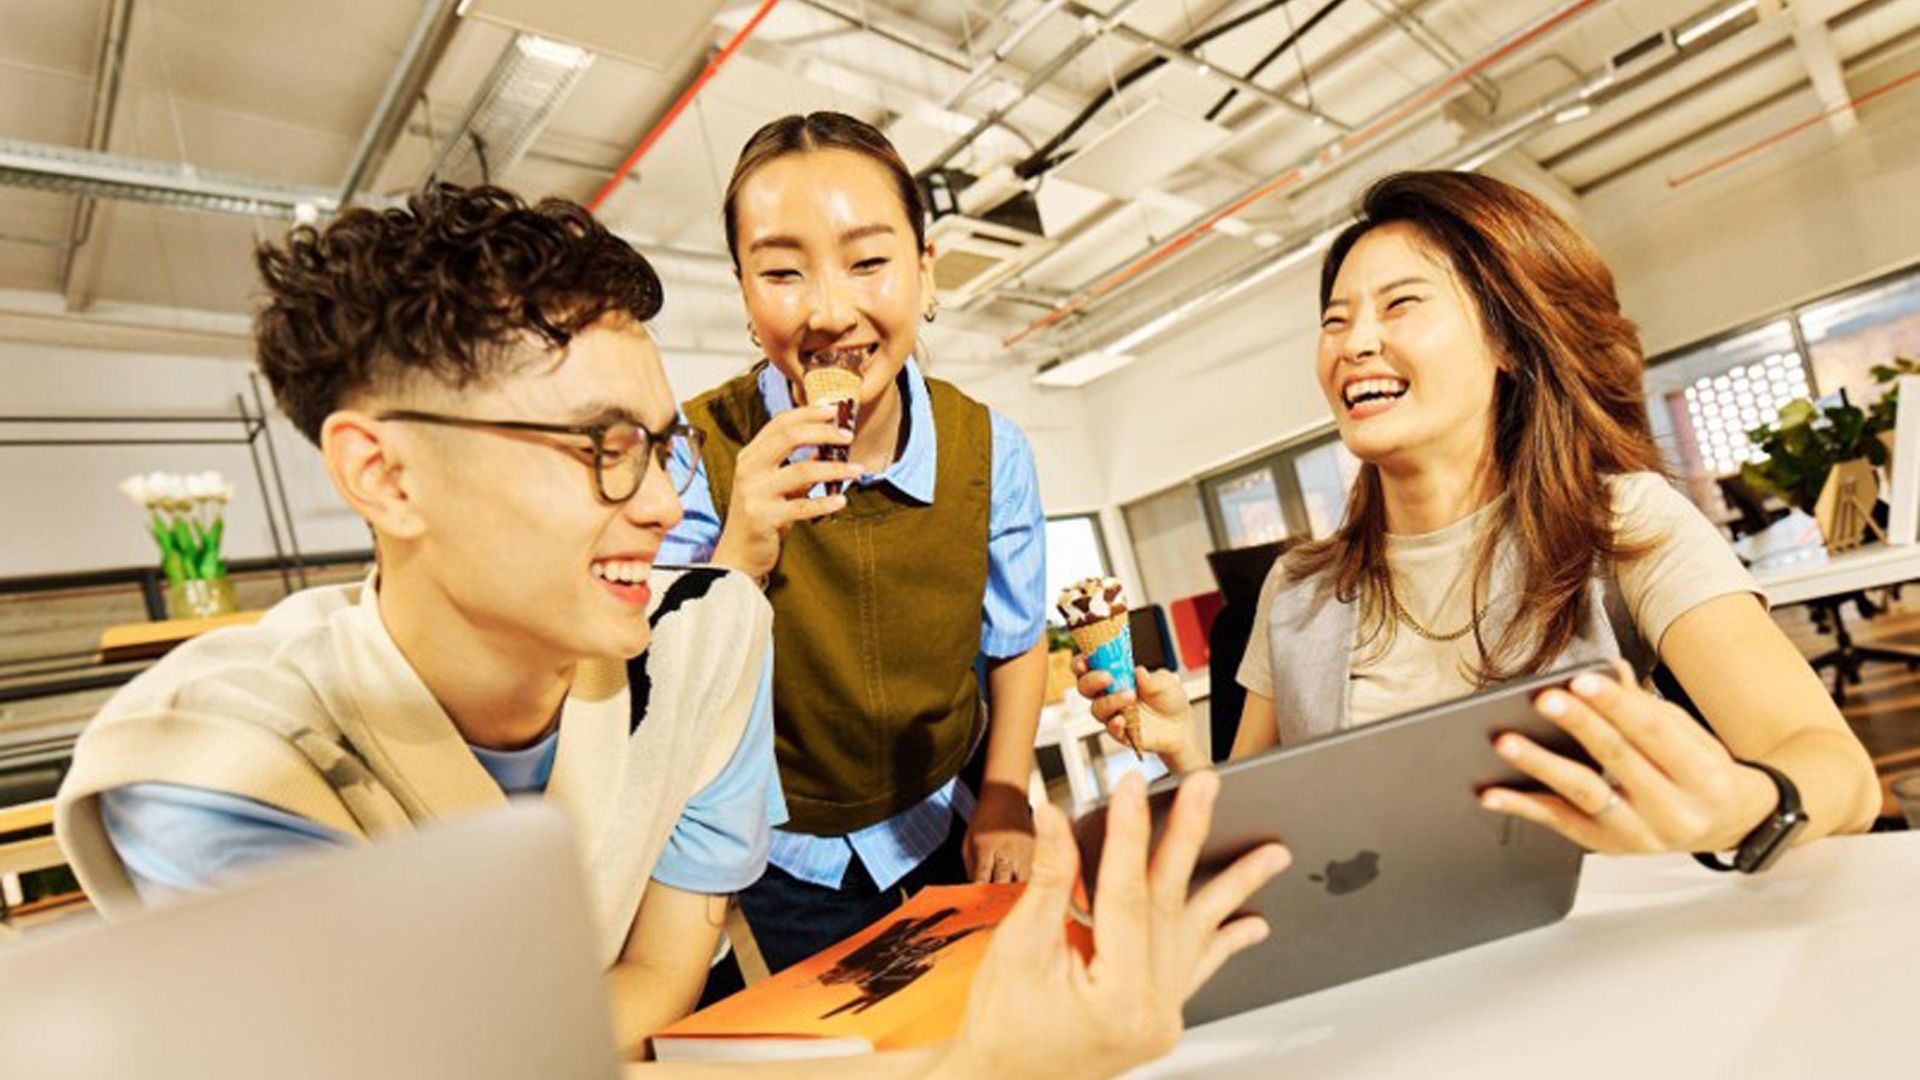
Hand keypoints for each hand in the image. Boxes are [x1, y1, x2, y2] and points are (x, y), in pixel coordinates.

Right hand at [710, 404, 863, 580]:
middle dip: (823, 433)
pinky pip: (801, 507)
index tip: (834, 411)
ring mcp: (755, 493)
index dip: (809, 414)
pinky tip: (841, 501)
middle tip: (849, 436)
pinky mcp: (764, 518)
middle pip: (789, 438)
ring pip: (801, 471)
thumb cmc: (762, 515)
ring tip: (857, 470)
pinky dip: (824, 502)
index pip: (780, 423)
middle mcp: (749, 470)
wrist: (738, 553)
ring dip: (834, 469)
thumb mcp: (776, 484)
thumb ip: (798, 465)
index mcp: (751, 456)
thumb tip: (831, 446)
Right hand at [940, 771, 1288, 1079]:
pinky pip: (1198, 970)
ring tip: (1272, 855)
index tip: (1132, 786)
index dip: (1129, 833)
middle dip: (1190, 837)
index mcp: (1116, 997)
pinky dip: (1224, 942)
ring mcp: (1162, 1016)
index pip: (1127, 894)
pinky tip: (1252, 923)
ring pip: (1198, 935)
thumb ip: (1049, 880)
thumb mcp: (1019, 947)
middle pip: (1171, 905)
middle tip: (1207, 788)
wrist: (999, 1079)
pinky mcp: (1161, 1016)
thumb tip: (1055, 820)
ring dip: (1236, 889)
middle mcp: (1151, 1010)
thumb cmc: (1002, 1027)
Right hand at [1074, 659, 1197, 762]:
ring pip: (1096, 708)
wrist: (1180, 724)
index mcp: (1114, 675)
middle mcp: (1107, 694)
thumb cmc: (1168, 697)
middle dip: (1091, 680)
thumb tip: (1138, 672)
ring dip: (1109, 701)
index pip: (1088, 667)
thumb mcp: (1165, 682)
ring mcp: (1112, 714)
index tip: (1084, 660)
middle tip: (1108, 677)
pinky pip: (1110, 729)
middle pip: (1084, 687)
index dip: (1080, 662)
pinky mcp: (1120, 732)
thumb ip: (1151, 678)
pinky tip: (1122, 719)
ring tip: (1130, 696)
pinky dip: (1113, 724)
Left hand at [1479, 663, 1778, 853]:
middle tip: (1542, 699)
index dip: (1616, 705)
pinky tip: (1493, 793)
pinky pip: (1561, 824)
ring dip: (1542, 766)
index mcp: (1701, 773)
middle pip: (1618, 759)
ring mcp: (1640, 834)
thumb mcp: (1687, 734)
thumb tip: (1608, 669)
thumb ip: (1643, 705)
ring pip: (1586, 795)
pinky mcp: (1609, 847)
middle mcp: (1674, 809)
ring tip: (1506, 742)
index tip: (1582, 680)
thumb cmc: (1700, 771)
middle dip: (1579, 726)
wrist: (1726, 823)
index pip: (1654, 732)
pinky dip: (1525, 806)